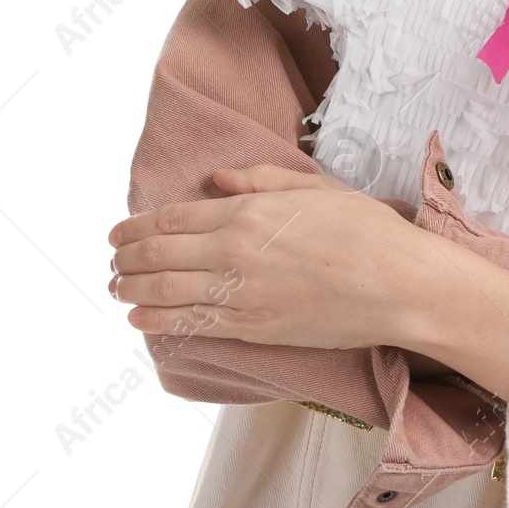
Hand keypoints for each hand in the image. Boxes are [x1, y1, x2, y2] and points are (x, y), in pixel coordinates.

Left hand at [105, 164, 417, 349]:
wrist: (397, 284)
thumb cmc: (365, 230)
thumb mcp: (314, 188)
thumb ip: (258, 181)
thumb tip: (214, 179)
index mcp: (248, 211)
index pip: (172, 218)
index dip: (137, 227)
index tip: (117, 234)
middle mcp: (234, 251)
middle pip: (159, 255)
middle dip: (126, 259)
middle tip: (111, 263)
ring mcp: (241, 293)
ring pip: (165, 292)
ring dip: (132, 290)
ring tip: (116, 289)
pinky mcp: (253, 327)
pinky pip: (192, 324)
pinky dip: (158, 322)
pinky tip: (139, 320)